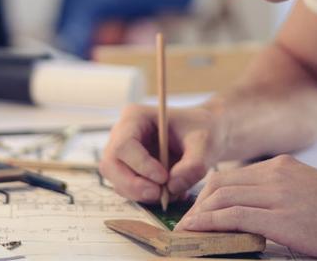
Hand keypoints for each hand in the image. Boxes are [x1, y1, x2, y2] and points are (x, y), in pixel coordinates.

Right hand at [99, 104, 222, 202]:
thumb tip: (171, 187)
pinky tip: (171, 193)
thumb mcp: (205, 143)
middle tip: (159, 195)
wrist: (204, 136)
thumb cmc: (202, 131)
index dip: (140, 165)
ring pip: (116, 181)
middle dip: (133, 185)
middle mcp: (121, 135)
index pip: (124, 145)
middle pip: (111, 165)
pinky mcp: (129, 172)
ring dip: (141, 194)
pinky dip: (147, 198)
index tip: (163, 178)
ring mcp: (122, 155)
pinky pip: (128, 190)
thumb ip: (193, 165)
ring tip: (173, 193)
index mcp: (134, 117)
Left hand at [176, 155, 316, 259]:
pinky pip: (232, 217)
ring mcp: (276, 194)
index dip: (209, 195)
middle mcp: (274, 174)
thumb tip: (256, 211)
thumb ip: (280, 194)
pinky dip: (208, 224)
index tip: (198, 210)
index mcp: (281, 166)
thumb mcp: (308, 191)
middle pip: (220, 185)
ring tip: (187, 231)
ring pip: (221, 199)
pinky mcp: (278, 217)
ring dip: (198, 216)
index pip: (231, 176)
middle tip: (186, 224)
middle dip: (198, 206)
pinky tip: (196, 233)